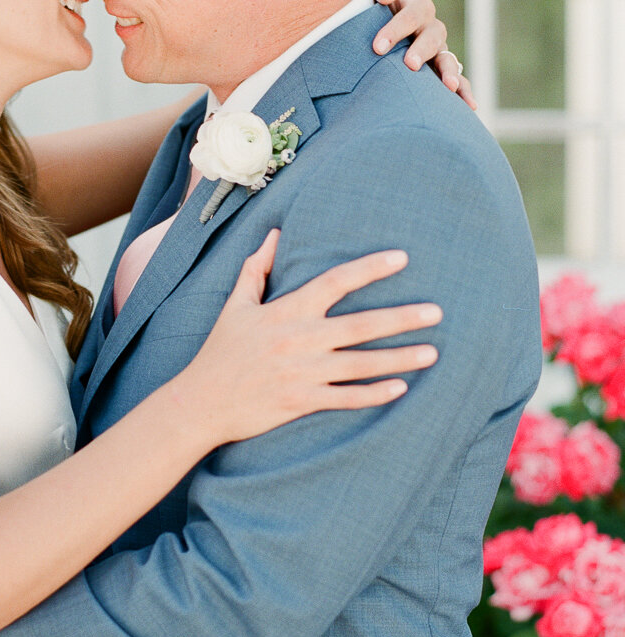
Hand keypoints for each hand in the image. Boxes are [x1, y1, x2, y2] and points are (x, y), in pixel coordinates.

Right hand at [182, 232, 441, 444]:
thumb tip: (275, 234)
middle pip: (359, 326)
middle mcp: (298, 340)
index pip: (334, 282)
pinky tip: (401, 389)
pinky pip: (346, 398)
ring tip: (433, 352)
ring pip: (360, 364)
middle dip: (401, 318)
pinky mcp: (301, 402)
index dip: (369, 269)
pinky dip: (374, 394)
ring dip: (399, 358)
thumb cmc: (221, 350)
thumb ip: (256, 268)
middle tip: (437, 311)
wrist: (200, 401)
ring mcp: (302, 373)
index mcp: (286, 312)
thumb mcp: (235, 305)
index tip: (401, 259)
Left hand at [368, 0, 476, 110]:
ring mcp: (438, 50)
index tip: (378, 47)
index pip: (412, 14)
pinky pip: (457, 80)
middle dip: (422, 50)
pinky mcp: (440, 70)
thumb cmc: (370, 6)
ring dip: (448, 72)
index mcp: (416, 8)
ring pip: (447, 58)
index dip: (396, 29)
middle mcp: (431, 28)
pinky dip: (464, 91)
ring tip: (448, 86)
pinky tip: (470, 105)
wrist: (373, 25)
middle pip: (433, 36)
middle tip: (410, 65)